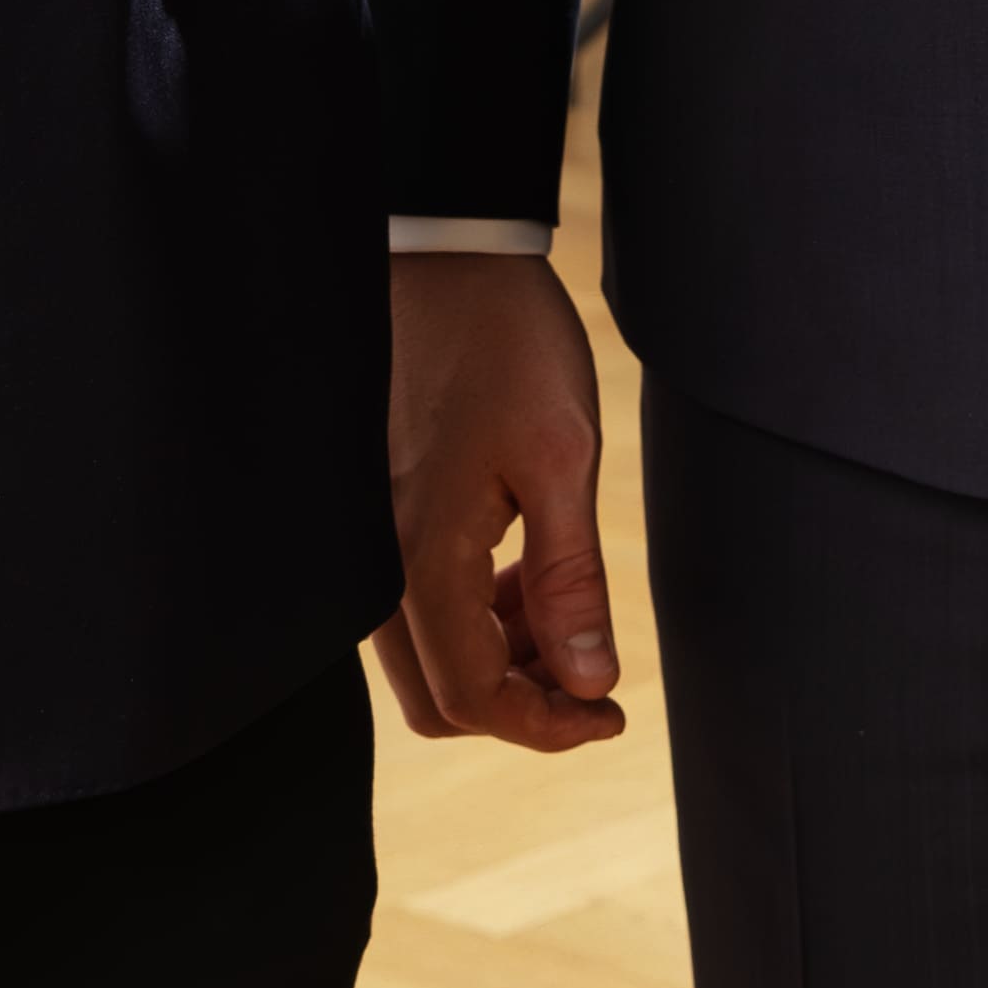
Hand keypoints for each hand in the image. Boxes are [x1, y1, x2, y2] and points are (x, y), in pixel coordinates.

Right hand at [377, 253, 625, 752]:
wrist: (449, 259)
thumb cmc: (507, 344)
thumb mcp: (562, 457)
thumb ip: (570, 580)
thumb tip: (588, 684)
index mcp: (421, 555)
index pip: (472, 701)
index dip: (548, 728)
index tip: (613, 714)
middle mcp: (381, 563)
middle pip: (441, 701)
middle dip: (523, 705)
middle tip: (594, 673)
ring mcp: (374, 540)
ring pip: (430, 660)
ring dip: (504, 662)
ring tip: (568, 612)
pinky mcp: (383, 515)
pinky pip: (422, 611)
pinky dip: (481, 620)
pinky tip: (528, 576)